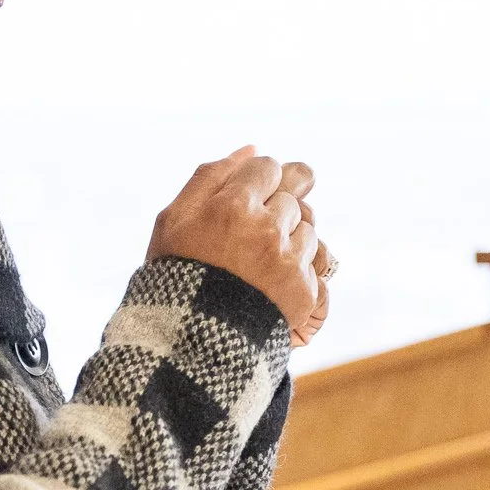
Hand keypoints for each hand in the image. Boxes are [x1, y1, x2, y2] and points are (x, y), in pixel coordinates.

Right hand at [146, 147, 327, 344]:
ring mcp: (290, 261)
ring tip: (258, 263)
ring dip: (290, 239)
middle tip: (251, 234)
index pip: (268, 167)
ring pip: (309, 228)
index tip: (248, 199)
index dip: (259, 181)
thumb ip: (212, 175)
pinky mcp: (305, 292)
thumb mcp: (173, 219)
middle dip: (275, 209)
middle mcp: (267, 229)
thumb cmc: (176, 274)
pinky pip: (316, 263)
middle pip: (292, 196)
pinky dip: (299, 270)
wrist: (189, 342)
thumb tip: (252, 148)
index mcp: (233, 205)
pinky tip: (271, 284)